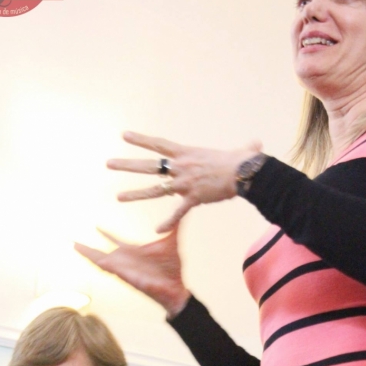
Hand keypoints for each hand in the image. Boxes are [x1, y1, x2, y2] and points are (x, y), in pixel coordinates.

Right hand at [74, 227, 189, 316]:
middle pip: (101, 252)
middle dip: (86, 247)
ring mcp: (125, 269)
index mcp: (133, 252)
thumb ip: (175, 226)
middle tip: (70, 239)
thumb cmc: (172, 268)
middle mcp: (125, 260)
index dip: (105, 232)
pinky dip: (104, 265)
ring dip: (89, 255)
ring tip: (74, 246)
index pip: (115, 240)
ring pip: (102, 261)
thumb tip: (184, 210)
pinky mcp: (128, 277)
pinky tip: (96, 259)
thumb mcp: (172, 242)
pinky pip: (113, 271)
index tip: (95, 225)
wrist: (176, 288)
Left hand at [108, 131, 262, 231]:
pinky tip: (156, 230)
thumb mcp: (242, 151)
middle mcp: (181, 167)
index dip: (141, 140)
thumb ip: (245, 148)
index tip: (124, 136)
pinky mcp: (193, 199)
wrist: (246, 173)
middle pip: (149, 166)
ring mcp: (185, 183)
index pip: (159, 145)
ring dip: (135, 194)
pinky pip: (177, 213)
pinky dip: (167, 222)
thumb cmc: (245, 161)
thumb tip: (257, 144)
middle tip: (108, 164)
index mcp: (187, 153)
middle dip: (127, 165)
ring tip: (118, 197)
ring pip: (155, 190)